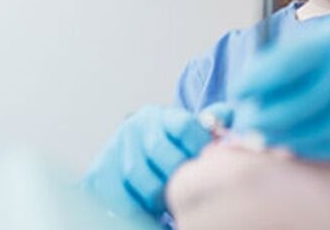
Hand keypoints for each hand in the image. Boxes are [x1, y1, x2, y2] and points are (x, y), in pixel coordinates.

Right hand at [82, 103, 232, 219]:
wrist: (135, 151)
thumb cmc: (171, 146)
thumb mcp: (191, 130)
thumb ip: (211, 121)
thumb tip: (230, 115)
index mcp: (162, 116)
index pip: (184, 125)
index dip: (199, 146)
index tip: (207, 162)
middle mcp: (136, 127)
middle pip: (159, 150)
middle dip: (177, 174)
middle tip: (189, 189)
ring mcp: (115, 148)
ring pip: (137, 175)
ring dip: (157, 195)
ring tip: (171, 204)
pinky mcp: (99, 173)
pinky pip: (117, 196)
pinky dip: (136, 211)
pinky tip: (152, 214)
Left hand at [233, 2, 329, 159]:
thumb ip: (301, 55)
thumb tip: (256, 77)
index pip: (276, 69)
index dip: (249, 84)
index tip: (239, 91)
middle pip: (283, 110)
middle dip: (255, 119)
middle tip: (246, 119)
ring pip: (302, 135)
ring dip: (276, 137)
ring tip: (264, 132)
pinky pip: (329, 149)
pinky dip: (304, 147)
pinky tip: (295, 140)